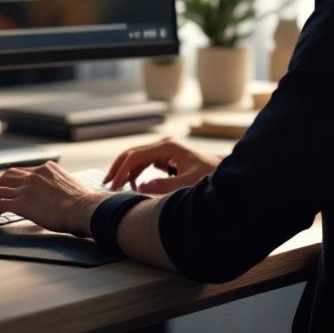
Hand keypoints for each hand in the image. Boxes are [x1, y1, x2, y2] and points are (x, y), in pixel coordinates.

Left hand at [0, 161, 107, 235]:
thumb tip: (62, 197)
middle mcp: (35, 174)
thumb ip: (62, 187)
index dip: (12, 183)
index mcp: (48, 169)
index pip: (23, 171)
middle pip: (6, 176)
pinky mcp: (22, 202)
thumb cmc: (85, 204)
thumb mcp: (73, 187)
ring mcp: (27, 187)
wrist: (85, 209)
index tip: (8, 193)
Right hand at [104, 137, 219, 194]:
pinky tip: (134, 185)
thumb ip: (163, 186)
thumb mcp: (187, 184)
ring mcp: (167, 150)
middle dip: (118, 168)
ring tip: (117, 187)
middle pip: (133, 153)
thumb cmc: (211, 179)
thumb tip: (141, 186)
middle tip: (105, 184)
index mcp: (167, 147)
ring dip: (127, 171)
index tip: (113, 187)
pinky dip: (138, 172)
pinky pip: (147, 163)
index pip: (135, 156)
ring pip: (139, 158)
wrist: (227, 176)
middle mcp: (165, 145)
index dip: (121, 171)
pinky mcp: (170, 158)